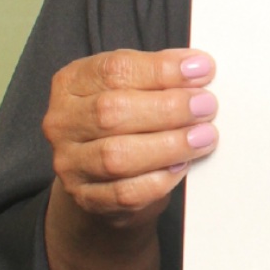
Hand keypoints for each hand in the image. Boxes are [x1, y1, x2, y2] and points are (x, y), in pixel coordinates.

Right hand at [43, 47, 218, 230]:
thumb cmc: (126, 122)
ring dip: (169, 144)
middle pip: (112, 112)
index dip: (161, 69)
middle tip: (206, 106)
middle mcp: (63, 123)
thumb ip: (159, 77)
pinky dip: (160, 179)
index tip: (201, 70)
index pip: (113, 70)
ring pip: (117, 156)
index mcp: (72, 83)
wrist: (104, 179)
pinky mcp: (87, 199)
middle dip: (168, 108)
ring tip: (204, 136)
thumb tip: (198, 69)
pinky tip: (182, 166)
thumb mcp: (134, 87)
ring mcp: (70, 164)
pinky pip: (125, 193)